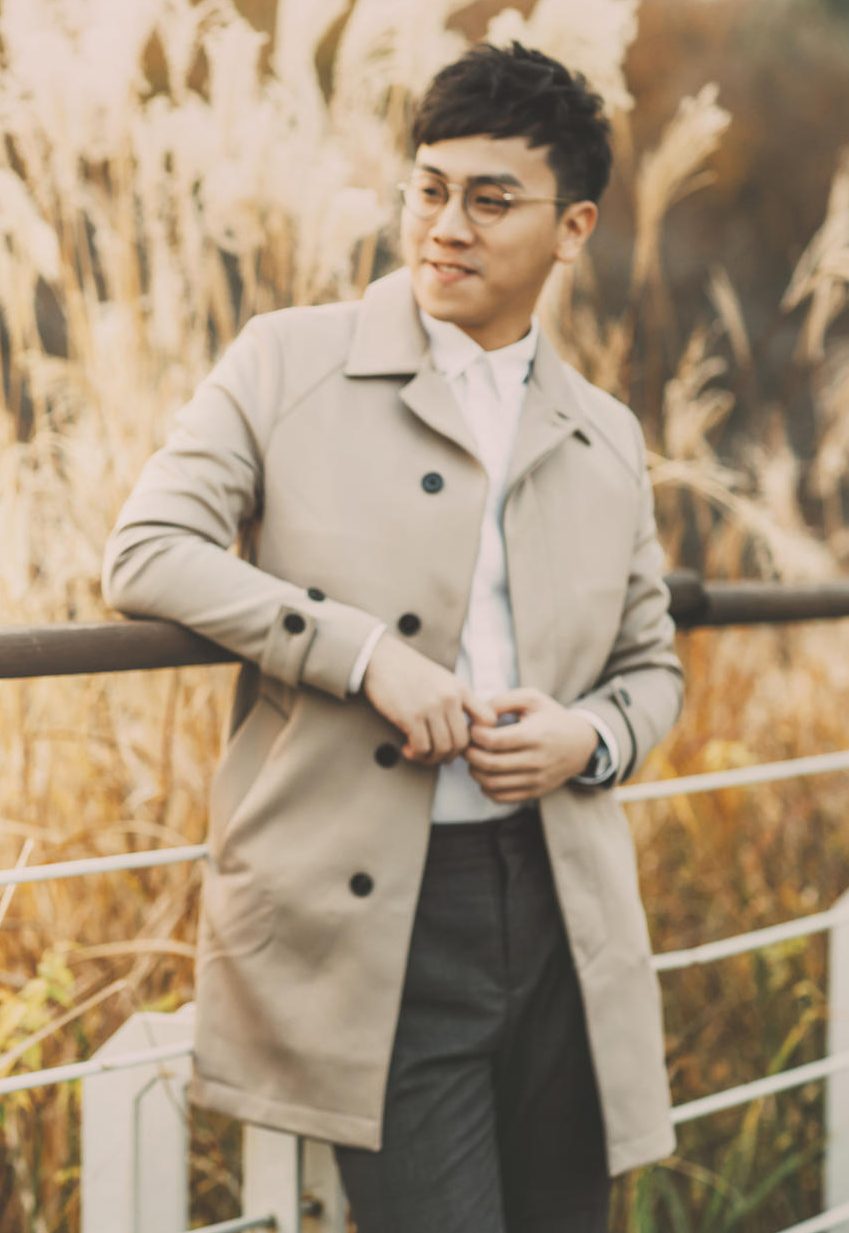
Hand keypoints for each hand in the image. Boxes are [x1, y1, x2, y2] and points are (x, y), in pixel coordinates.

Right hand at [362, 635, 496, 764]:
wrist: (381, 658)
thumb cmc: (409, 671)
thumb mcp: (442, 678)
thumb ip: (457, 698)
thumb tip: (465, 728)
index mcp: (460, 688)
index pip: (488, 719)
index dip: (479, 736)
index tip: (461, 740)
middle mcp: (449, 698)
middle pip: (463, 742)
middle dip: (450, 755)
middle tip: (437, 755)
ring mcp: (431, 707)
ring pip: (443, 748)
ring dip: (431, 758)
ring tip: (420, 753)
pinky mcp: (411, 716)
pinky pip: (422, 747)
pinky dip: (416, 754)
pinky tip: (408, 749)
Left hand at [465, 688, 598, 802]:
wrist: (581, 744)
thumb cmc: (552, 718)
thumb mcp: (532, 698)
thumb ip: (503, 700)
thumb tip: (479, 714)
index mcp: (534, 735)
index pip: (494, 741)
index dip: (476, 735)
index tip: (473, 729)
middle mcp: (536, 760)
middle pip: (490, 764)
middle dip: (470, 754)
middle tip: (467, 745)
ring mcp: (536, 779)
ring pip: (493, 784)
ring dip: (475, 772)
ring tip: (474, 759)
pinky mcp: (535, 792)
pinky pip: (502, 797)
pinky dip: (486, 788)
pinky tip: (486, 774)